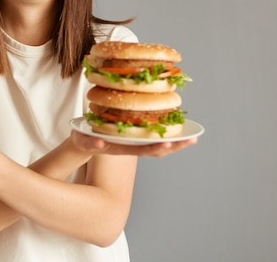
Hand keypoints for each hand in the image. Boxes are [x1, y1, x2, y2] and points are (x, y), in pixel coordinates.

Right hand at [70, 130, 197, 157]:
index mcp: (121, 148)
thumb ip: (90, 142)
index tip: (169, 143)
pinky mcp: (134, 135)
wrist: (83, 142)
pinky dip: (167, 132)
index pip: (142, 149)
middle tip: (192, 140)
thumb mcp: (84, 139)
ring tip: (192, 136)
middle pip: (156, 149)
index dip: (156, 147)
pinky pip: (154, 135)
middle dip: (174, 146)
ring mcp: (134, 142)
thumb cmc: (84, 139)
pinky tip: (179, 127)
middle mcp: (131, 146)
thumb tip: (100, 142)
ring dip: (176, 141)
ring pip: (158, 144)